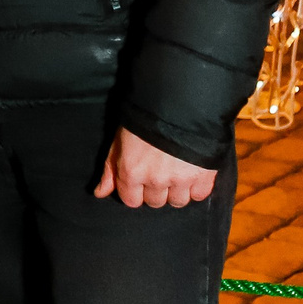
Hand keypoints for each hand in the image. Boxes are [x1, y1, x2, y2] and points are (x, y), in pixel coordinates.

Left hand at [93, 127, 217, 208]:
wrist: (179, 101)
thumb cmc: (145, 117)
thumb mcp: (120, 139)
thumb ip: (110, 169)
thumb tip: (99, 193)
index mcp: (131, 172)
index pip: (131, 201)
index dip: (135, 190)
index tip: (141, 179)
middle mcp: (154, 180)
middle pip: (155, 202)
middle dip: (156, 189)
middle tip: (160, 169)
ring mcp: (179, 180)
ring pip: (177, 201)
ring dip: (177, 190)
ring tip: (177, 169)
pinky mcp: (203, 177)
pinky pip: (199, 195)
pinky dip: (197, 186)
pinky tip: (192, 170)